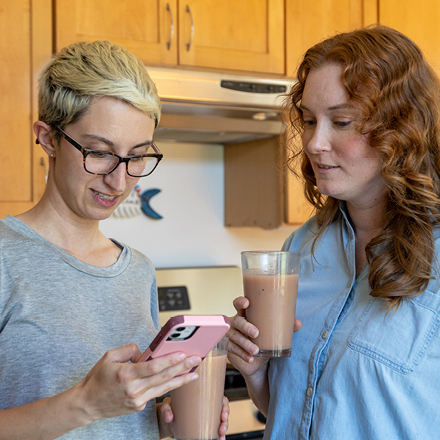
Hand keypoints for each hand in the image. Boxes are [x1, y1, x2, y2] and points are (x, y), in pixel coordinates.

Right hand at [72, 343, 201, 424]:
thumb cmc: (97, 378)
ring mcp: (137, 400)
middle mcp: (134, 389)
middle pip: (163, 377)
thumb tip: (146, 352)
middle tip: (196, 360)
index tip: (183, 354)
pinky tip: (178, 380)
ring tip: (194, 372)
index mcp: (126, 375)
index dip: (170, 360)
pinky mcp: (139, 407)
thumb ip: (129, 350)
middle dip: (182, 368)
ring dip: (181, 380)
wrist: (87, 404)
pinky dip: (169, 386)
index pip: (153, 367)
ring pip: (164, 388)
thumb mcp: (109, 356)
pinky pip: (157, 394)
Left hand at [158, 395, 228, 439]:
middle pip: (222, 410)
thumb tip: (169, 417)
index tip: (223, 414)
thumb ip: (166, 409)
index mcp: (202, 395)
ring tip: (221, 437)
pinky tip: (219, 439)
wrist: (167, 418)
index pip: (219, 397)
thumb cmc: (170, 407)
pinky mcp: (204, 425)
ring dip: (223, 428)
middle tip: (222, 429)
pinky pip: (214, 428)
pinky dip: (219, 435)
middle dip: (225, 421)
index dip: (224, 405)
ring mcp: (206, 415)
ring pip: (221, 420)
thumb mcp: (167, 405)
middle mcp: (207, 404)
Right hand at [227, 296, 301, 377]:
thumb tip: (297, 323)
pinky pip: (233, 349)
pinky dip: (242, 354)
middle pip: (237, 321)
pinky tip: (251, 358)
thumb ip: (285, 327)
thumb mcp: (274, 333)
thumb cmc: (265, 340)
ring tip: (255, 350)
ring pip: (235, 336)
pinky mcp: (229, 348)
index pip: (238, 304)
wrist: (259, 362)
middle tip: (256, 333)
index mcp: (245, 314)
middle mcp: (236, 323)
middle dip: (246, 326)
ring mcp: (231, 335)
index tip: (247, 303)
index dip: (240, 302)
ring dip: (245, 343)